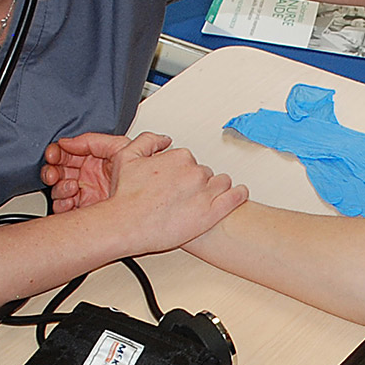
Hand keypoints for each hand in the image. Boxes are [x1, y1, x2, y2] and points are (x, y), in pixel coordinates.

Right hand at [42, 131, 150, 211]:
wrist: (143, 204)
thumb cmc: (138, 176)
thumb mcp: (118, 147)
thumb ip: (91, 140)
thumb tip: (67, 141)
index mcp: (92, 160)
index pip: (67, 153)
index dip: (57, 153)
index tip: (53, 155)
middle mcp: (86, 176)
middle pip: (58, 171)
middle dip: (52, 171)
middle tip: (53, 173)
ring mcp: (84, 193)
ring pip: (58, 189)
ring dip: (59, 188)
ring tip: (71, 188)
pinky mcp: (83, 210)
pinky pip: (62, 207)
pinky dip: (62, 204)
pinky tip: (71, 201)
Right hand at [43, 132, 248, 253]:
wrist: (126, 224)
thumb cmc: (125, 197)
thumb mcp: (126, 156)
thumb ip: (147, 141)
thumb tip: (164, 140)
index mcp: (178, 157)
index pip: (189, 160)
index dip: (181, 171)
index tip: (175, 181)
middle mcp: (194, 172)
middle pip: (204, 173)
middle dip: (196, 181)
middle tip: (182, 195)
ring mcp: (205, 192)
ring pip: (221, 183)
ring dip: (216, 188)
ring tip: (204, 198)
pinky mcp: (212, 212)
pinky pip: (235, 198)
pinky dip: (239, 194)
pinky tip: (239, 194)